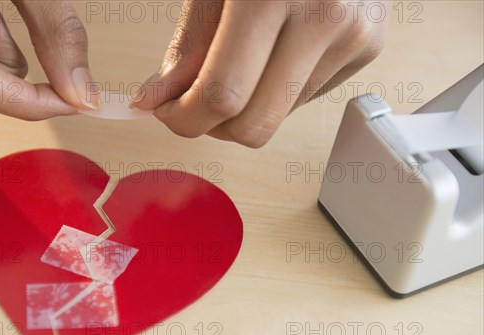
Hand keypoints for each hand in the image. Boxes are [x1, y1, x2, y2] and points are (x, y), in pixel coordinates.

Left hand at [132, 0, 389, 147]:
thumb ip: (189, 43)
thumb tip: (158, 99)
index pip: (224, 94)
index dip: (186, 118)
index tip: (169, 113)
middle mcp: (324, 16)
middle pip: (256, 124)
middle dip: (213, 126)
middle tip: (194, 104)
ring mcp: (354, 34)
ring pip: (280, 117)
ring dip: (246, 108)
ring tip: (237, 64)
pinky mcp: (369, 46)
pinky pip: (306, 98)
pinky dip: (277, 90)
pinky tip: (273, 53)